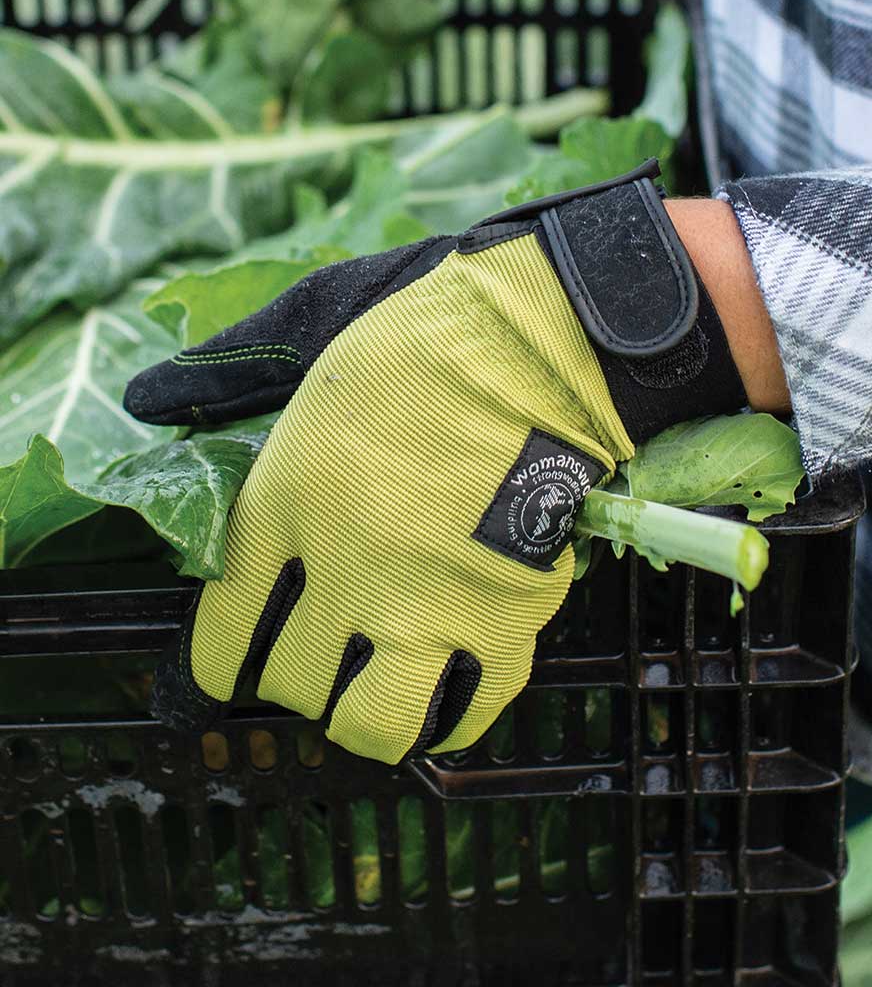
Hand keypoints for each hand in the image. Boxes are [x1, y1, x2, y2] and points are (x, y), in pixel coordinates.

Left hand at [125, 161, 746, 763]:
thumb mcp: (306, 330)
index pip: (223, 632)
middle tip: (328, 650)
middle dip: (302, 679)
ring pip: (373, 726)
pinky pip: (468, 712)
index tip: (248, 648)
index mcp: (283, 505)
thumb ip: (226, 372)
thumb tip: (145, 396)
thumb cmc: (425, 330)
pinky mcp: (503, 617)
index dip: (229, 655)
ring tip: (384, 684)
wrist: (542, 341)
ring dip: (371, 716)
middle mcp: (342, 573)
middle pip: (294, 685)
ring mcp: (424, 604)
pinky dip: (455, 712)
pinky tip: (451, 683)